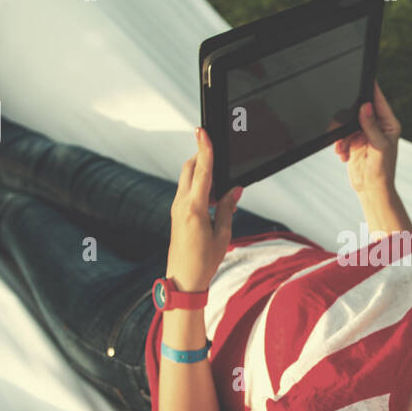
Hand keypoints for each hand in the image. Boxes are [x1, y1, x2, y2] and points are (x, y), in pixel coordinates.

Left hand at [167, 127, 240, 291]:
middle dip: (202, 157)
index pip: (201, 171)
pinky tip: (213, 199)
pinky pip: (187, 192)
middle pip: (189, 169)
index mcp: (194, 208)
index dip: (204, 149)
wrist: (183, 280)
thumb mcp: (223, 234)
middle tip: (218, 154)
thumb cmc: (204, 261)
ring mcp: (176, 208)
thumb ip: (227, 208)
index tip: (202, 131)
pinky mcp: (176, 214)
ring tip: (222, 189)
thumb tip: (235, 189)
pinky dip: (199, 187)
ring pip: (187, 179)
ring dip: (202, 174)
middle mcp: (181, 205)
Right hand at [334, 80, 400, 197]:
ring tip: (343, 148)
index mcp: (389, 124)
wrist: (371, 190)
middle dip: (349, 118)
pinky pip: (342, 135)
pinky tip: (343, 154)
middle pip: (360, 109)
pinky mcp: (354, 141)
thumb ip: (371, 126)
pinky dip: (340, 144)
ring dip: (342, 136)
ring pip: (347, 123)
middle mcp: (377, 126)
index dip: (372, 89)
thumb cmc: (382, 171)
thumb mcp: (378, 146)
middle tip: (344, 125)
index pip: (379, 101)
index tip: (365, 77)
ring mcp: (364, 133)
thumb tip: (366, 106)